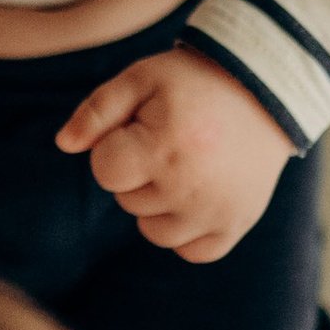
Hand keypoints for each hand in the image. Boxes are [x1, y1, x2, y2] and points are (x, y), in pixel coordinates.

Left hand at [56, 45, 291, 260]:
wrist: (266, 91)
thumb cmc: (192, 82)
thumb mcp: (140, 79)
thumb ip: (97, 111)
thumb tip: (63, 145)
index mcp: (164, 147)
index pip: (105, 171)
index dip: (116, 146)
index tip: (142, 125)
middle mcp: (191, 188)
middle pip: (127, 201)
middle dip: (138, 171)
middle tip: (173, 139)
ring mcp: (217, 212)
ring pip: (153, 231)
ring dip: (158, 204)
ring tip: (185, 166)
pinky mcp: (236, 226)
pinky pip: (190, 251)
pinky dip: (187, 230)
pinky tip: (197, 195)